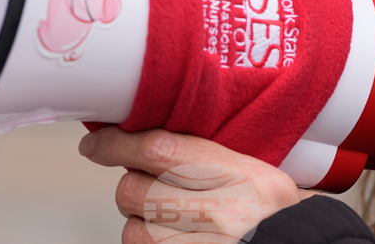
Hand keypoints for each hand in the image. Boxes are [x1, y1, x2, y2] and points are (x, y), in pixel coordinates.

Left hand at [79, 127, 318, 242]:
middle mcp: (220, 211)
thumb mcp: (256, 172)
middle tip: (155, 191)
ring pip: (134, 231)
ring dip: (142, 227)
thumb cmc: (279, 216)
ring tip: (172, 226)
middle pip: (134, 190)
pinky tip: (176, 242)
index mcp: (238, 173)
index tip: (96, 144)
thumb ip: (207, 154)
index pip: (157, 147)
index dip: (116, 144)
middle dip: (134, 190)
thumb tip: (143, 140)